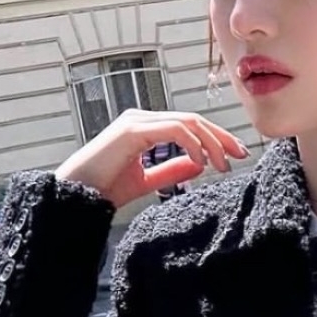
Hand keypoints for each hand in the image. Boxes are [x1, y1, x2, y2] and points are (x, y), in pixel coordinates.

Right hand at [55, 108, 249, 209]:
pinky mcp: (132, 130)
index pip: (189, 125)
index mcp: (145, 128)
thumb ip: (171, 169)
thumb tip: (199, 163)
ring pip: (187, 122)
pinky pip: (174, 129)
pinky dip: (193, 143)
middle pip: (193, 119)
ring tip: (222, 165)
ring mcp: (136, 121)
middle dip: (221, 137)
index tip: (235, 156)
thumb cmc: (104, 189)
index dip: (215, 138)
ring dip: (211, 142)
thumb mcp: (147, 180)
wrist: (75, 198)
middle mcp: (141, 119)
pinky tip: (202, 161)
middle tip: (241, 155)